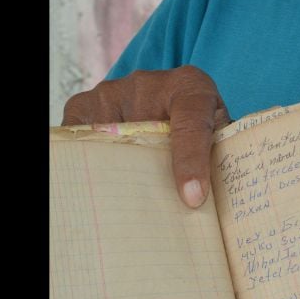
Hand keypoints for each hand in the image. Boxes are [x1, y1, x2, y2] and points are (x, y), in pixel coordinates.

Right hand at [62, 66, 229, 206]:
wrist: (163, 97)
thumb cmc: (196, 123)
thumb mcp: (217, 133)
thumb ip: (221, 154)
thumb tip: (222, 199)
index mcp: (190, 88)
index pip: (192, 121)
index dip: (192, 160)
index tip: (193, 198)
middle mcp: (147, 83)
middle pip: (142, 137)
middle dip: (147, 177)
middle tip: (152, 214)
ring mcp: (111, 93)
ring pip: (106, 142)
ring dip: (114, 174)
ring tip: (123, 205)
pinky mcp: (82, 105)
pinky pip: (77, 140)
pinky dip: (87, 164)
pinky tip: (100, 185)